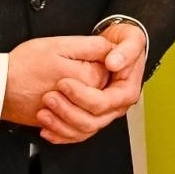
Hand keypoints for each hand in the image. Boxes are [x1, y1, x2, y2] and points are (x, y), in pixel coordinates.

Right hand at [2, 36, 111, 127]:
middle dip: (95, 80)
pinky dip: (72, 121)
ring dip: (83, 100)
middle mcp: (84, 102)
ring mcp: (71, 116)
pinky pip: (76, 129)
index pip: (112, 71)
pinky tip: (61, 109)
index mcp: (89, 79)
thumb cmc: (23, 65)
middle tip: (72, 69)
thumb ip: (92, 47)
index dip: (102, 59)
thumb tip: (113, 50)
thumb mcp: (60, 45)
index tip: (85, 56)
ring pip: (93, 113)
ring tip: (62, 86)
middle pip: (105, 92)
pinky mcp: (59, 124)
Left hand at [36, 24, 148, 144]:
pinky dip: (59, 133)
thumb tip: (113, 63)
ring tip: (43, 112)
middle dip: (67, 111)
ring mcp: (104, 114)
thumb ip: (125, 51)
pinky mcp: (91, 116)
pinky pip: (76, 134)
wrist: (117, 47)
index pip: (103, 103)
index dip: (81, 96)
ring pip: (82, 130)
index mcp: (126, 91)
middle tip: (49, 96)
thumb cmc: (125, 43)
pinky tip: (46, 127)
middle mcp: (116, 106)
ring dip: (60, 124)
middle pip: (92, 121)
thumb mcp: (131, 40)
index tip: (63, 83)